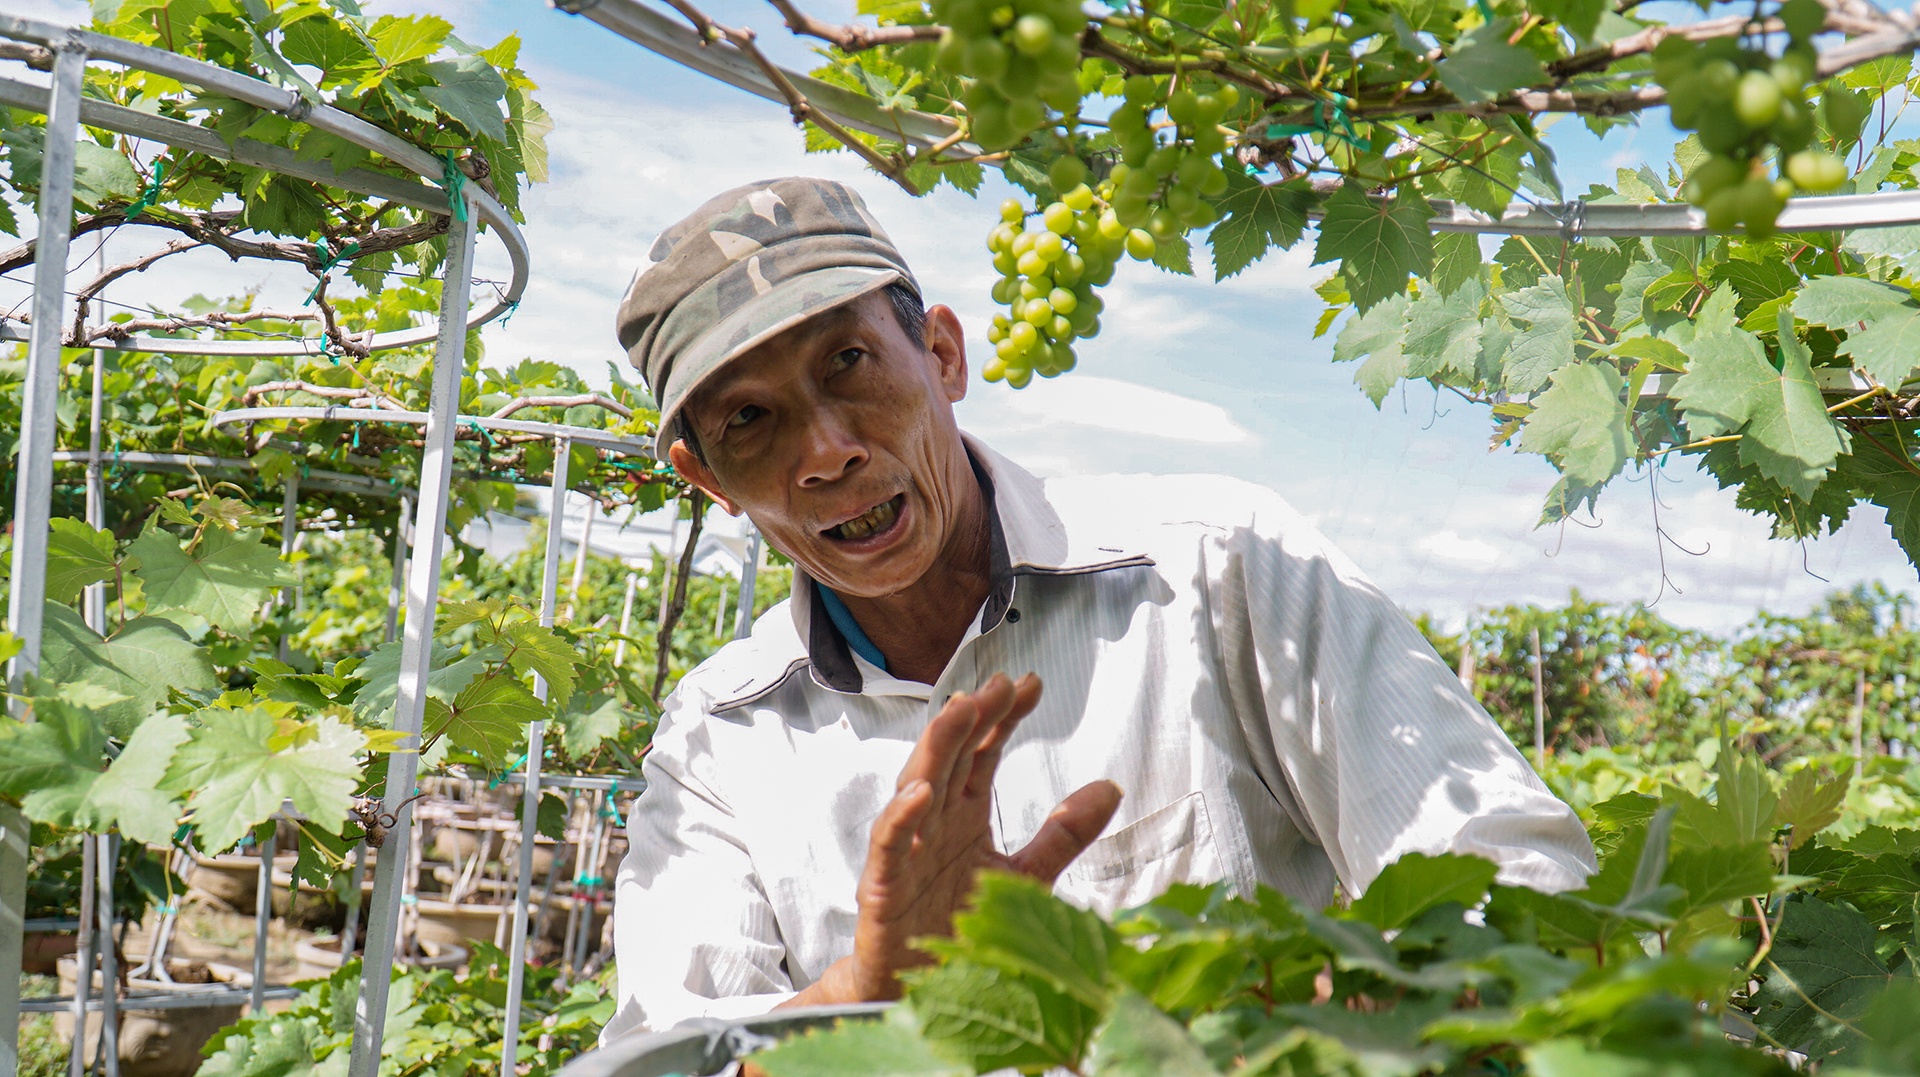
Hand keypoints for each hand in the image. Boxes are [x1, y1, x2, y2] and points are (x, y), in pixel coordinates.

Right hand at [799, 673, 1123, 1003]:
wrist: (915, 992)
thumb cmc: (958, 926)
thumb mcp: (1025, 875)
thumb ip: (1063, 833)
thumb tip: (1111, 788)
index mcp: (963, 815)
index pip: (982, 753)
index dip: (1003, 717)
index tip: (1031, 684)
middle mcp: (934, 824)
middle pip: (951, 757)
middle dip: (972, 717)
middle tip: (998, 684)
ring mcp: (908, 852)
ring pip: (916, 786)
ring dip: (936, 746)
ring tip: (960, 709)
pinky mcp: (884, 887)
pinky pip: (890, 846)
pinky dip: (900, 817)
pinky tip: (920, 792)